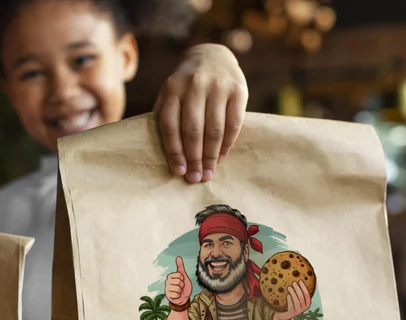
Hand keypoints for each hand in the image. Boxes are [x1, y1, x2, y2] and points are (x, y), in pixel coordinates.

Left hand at [154, 44, 247, 182]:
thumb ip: (167, 116)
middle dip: (194, 158)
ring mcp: (217, 86)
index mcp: (172, 88)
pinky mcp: (238, 89)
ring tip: (209, 172)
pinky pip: (234, 123)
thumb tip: (169, 155)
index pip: (171, 126)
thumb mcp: (170, 93)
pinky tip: (222, 157)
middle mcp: (194, 85)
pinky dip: (227, 144)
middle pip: (193, 130)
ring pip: (214, 129)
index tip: (178, 172)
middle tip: (196, 178)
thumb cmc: (185, 85)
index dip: (174, 152)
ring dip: (211, 156)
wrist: (211, 55)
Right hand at [165, 256, 192, 306]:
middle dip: (182, 285)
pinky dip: (178, 296)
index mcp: (170, 276)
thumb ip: (180, 266)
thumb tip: (178, 257)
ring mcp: (167, 289)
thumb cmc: (183, 286)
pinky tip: (177, 296)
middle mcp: (167, 282)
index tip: (182, 280)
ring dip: (180, 291)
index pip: (179, 275)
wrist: (183, 297)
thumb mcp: (183, 275)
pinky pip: (176, 295)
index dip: (183, 278)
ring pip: (177, 288)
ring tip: (179, 291)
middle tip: (181, 287)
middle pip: (178, 281)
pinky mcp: (168, 296)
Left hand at [274, 281, 311, 319]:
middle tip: (293, 283)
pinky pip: (291, 305)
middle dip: (298, 289)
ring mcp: (298, 311)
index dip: (304, 287)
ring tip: (289, 287)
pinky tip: (287, 295)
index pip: (307, 294)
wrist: (283, 315)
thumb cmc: (290, 304)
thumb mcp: (295, 298)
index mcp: (307, 303)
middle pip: (302, 297)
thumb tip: (295, 280)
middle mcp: (304, 308)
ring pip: (297, 301)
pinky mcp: (292, 313)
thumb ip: (297, 292)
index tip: (300, 281)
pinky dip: (290, 299)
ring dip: (293, 293)